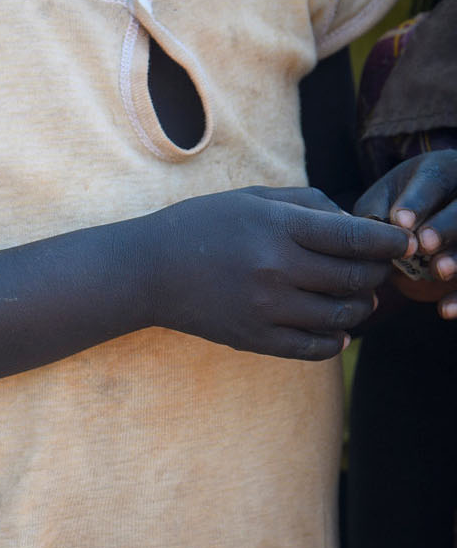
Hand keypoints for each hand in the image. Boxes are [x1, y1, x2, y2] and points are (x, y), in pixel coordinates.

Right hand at [140, 186, 408, 358]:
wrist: (145, 271)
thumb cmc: (201, 226)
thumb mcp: (253, 199)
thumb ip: (311, 204)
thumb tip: (361, 226)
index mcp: (277, 228)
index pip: (357, 240)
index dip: (391, 244)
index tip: (402, 244)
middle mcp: (275, 269)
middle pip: (357, 278)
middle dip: (376, 273)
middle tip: (374, 269)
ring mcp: (265, 309)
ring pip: (343, 315)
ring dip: (360, 307)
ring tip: (355, 299)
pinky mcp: (254, 339)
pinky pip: (315, 348)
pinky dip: (336, 341)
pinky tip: (336, 329)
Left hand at [355, 150, 456, 316]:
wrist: (423, 226)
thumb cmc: (394, 209)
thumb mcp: (381, 201)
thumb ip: (376, 212)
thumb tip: (371, 232)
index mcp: (441, 171)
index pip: (433, 180)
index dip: (418, 202)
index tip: (401, 222)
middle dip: (446, 226)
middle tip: (424, 245)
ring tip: (438, 271)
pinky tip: (445, 310)